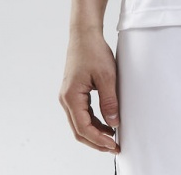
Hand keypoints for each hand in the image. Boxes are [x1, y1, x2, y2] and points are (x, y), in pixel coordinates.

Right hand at [58, 27, 120, 153]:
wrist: (84, 34)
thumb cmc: (93, 50)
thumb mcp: (107, 76)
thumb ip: (110, 101)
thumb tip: (114, 123)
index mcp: (71, 97)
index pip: (84, 128)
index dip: (99, 140)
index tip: (113, 145)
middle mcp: (66, 99)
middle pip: (79, 130)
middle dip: (96, 142)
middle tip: (114, 147)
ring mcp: (68, 96)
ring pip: (80, 123)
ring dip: (95, 133)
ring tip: (112, 137)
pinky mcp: (73, 92)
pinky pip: (81, 113)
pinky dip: (93, 122)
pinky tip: (106, 123)